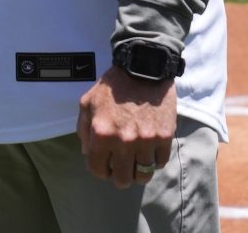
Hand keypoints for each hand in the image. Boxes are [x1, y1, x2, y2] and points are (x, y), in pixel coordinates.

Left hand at [76, 67, 176, 187]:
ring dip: (138, 172)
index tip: (104, 166)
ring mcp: (146, 141)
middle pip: (122, 179)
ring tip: (136, 163)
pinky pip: (160, 163)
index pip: (98, 170)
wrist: (142, 69)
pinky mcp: (164, 137)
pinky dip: (154, 161)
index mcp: (101, 133)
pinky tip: (149, 151)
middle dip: (119, 176)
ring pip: (143, 175)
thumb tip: (87, 152)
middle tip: (121, 167)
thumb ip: (83, 129)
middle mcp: (123, 141)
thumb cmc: (112, 86)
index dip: (100, 171)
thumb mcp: (87, 102)